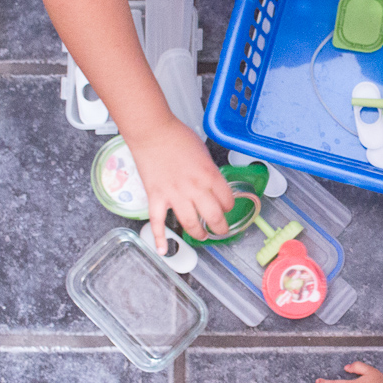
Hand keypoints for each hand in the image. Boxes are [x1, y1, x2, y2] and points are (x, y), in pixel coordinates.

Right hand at [124, 116, 233, 253]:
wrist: (152, 132)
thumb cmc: (178, 137)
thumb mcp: (203, 154)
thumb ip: (209, 172)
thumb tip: (212, 185)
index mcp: (210, 176)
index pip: (227, 200)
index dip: (229, 206)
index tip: (227, 207)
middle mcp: (195, 189)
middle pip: (214, 217)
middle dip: (221, 227)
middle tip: (222, 229)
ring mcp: (175, 195)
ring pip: (190, 223)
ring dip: (199, 233)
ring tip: (203, 236)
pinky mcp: (156, 197)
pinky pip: (158, 222)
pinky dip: (160, 238)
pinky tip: (164, 250)